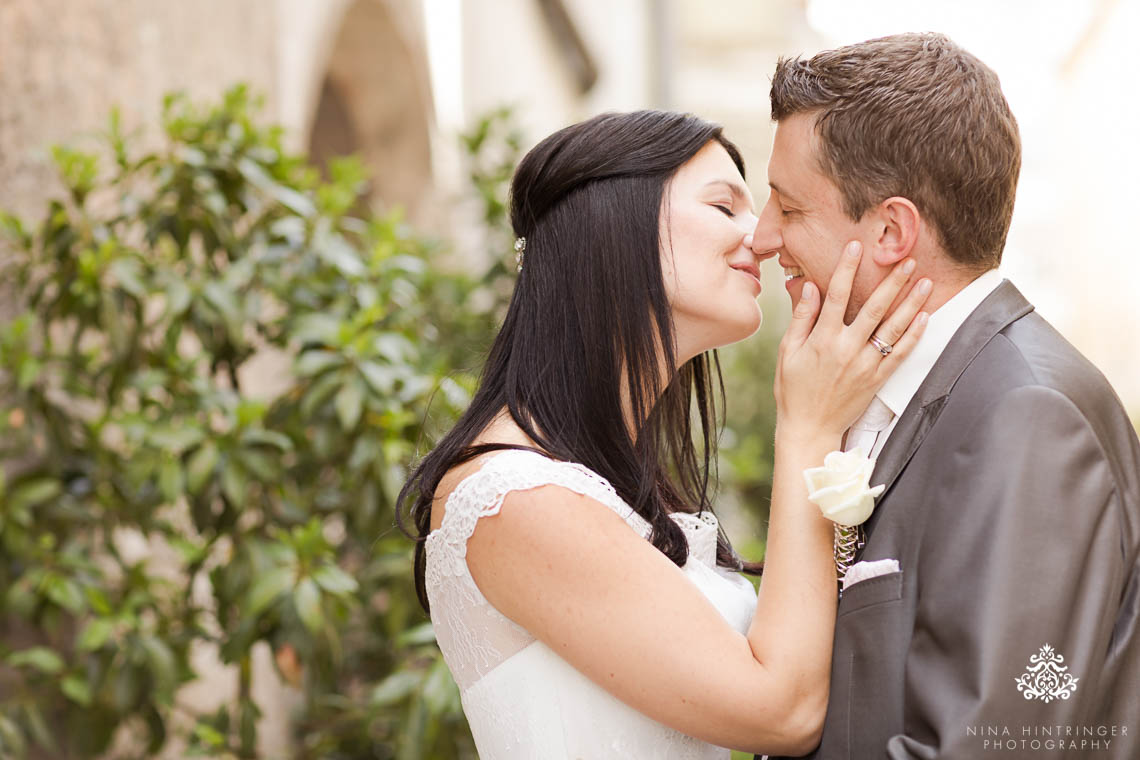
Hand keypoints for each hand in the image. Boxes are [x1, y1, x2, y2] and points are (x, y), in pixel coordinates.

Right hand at [774, 241, 931, 442]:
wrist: (810, 428)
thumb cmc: (793, 389)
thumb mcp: (787, 352)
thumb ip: (801, 318)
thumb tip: (811, 286)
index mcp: (822, 339)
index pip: (836, 295)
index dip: (847, 268)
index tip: (857, 246)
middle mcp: (846, 349)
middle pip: (873, 308)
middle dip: (892, 282)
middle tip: (908, 260)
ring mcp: (865, 365)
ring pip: (893, 328)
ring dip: (910, 303)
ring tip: (925, 282)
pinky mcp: (877, 379)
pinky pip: (900, 354)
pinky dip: (914, 335)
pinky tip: (925, 317)